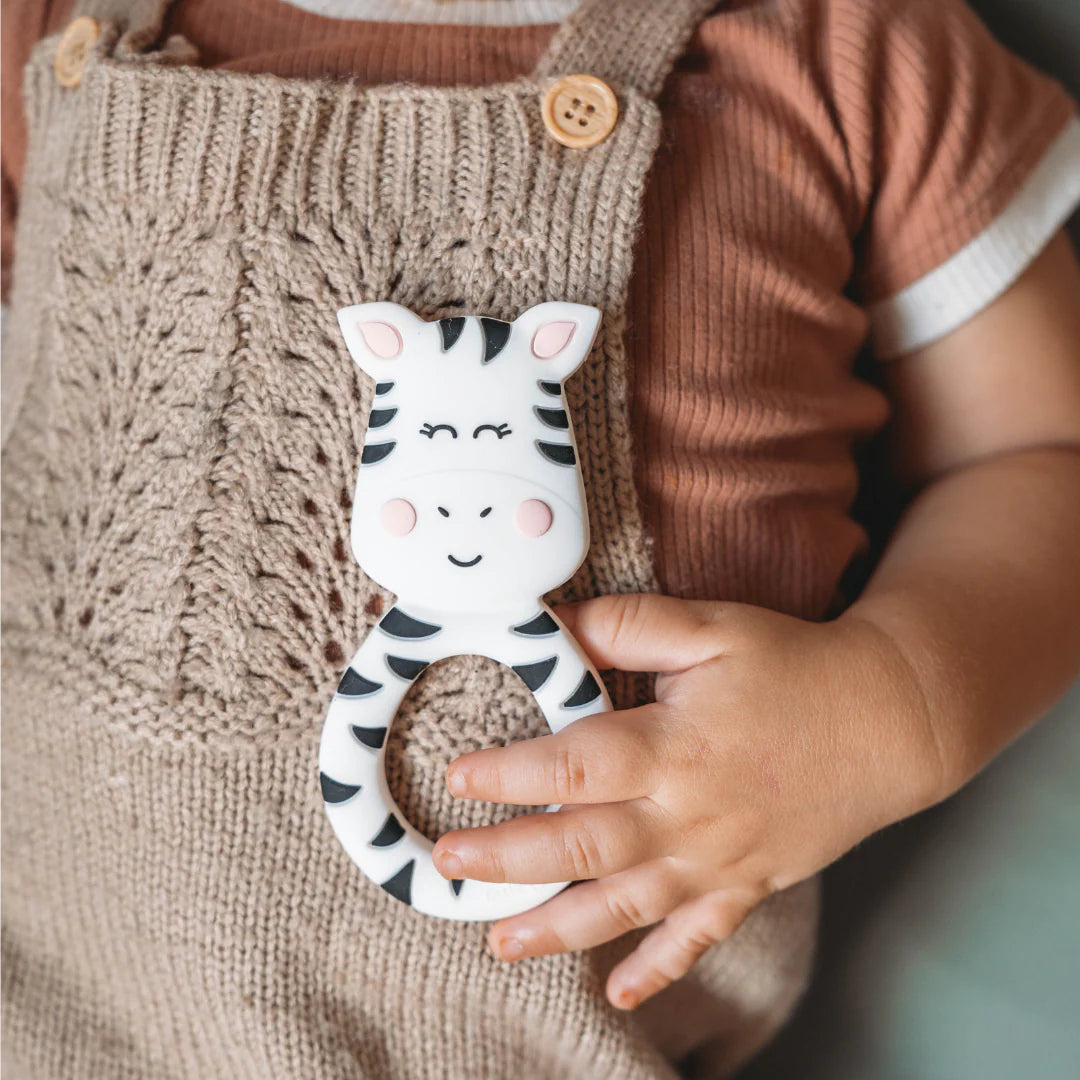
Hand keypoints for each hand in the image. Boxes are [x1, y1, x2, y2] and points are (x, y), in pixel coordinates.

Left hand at [432, 594, 943, 1008]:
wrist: (889, 718)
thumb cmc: (795, 666)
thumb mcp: (711, 627)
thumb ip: (628, 627)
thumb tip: (553, 624)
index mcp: (674, 749)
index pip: (574, 770)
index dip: (510, 775)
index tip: (458, 776)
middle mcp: (689, 816)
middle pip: (583, 848)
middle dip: (509, 861)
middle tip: (448, 867)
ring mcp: (719, 861)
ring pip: (625, 906)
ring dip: (559, 928)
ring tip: (499, 943)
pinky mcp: (748, 883)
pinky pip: (698, 937)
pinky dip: (659, 969)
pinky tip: (621, 994)